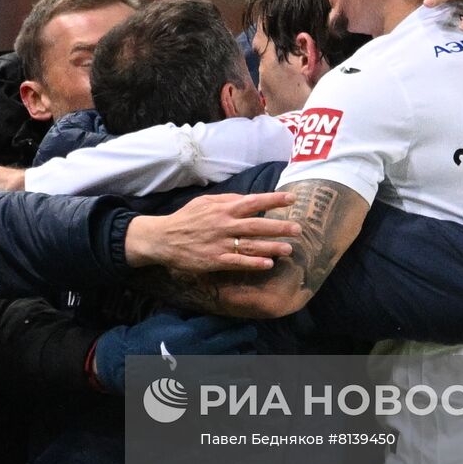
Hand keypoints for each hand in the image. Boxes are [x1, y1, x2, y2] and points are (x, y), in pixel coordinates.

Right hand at [91, 311, 256, 392]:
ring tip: (251, 353)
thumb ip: (186, 312)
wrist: (129, 362)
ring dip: (243, 357)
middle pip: (231, 340)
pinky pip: (222, 385)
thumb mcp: (165, 317)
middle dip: (244, 335)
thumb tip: (201, 303)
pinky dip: (235, 382)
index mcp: (192, 331)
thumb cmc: (147, 336)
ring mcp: (200, 370)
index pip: (222, 323)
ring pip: (231, 362)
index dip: (235, 321)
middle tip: (252, 332)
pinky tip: (243, 379)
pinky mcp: (196, 386)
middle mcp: (200, 350)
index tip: (244, 318)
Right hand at [125, 192, 298, 272]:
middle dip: (279, 226)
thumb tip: (248, 198)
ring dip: (271, 247)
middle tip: (298, 228)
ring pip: (250, 245)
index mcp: (223, 209)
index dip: (274, 199)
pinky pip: (238, 262)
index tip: (292, 199)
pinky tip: (268, 265)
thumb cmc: (186, 218)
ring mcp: (220, 243)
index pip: (253, 201)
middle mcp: (224, 225)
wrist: (164, 238)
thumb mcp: (205, 202)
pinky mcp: (215, 260)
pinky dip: (253, 264)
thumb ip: (227, 199)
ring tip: (289, 249)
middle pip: (257, 225)